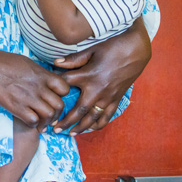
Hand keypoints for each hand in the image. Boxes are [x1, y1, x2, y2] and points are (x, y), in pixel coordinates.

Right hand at [0, 47, 70, 130]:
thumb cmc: (2, 60)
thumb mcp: (26, 62)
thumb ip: (39, 73)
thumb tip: (46, 81)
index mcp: (42, 74)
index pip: (65, 89)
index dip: (62, 96)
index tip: (55, 98)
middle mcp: (38, 86)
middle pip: (59, 105)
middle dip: (57, 113)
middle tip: (51, 116)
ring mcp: (27, 97)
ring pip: (49, 115)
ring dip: (47, 122)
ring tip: (42, 123)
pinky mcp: (15, 107)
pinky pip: (33, 121)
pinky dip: (34, 124)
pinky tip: (30, 122)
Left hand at [52, 19, 150, 133]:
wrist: (136, 50)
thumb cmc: (112, 47)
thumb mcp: (91, 50)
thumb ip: (73, 59)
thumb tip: (55, 63)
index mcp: (88, 76)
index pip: (66, 84)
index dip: (55, 90)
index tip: (45, 97)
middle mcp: (97, 90)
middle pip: (78, 110)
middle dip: (66, 121)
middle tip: (54, 129)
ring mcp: (108, 97)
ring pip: (93, 117)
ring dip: (81, 127)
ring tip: (70, 134)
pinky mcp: (117, 99)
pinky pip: (107, 116)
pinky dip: (99, 124)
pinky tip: (91, 129)